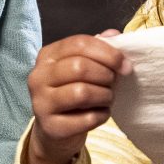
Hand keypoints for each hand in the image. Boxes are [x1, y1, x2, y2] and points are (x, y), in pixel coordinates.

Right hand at [24, 30, 131, 163]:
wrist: (55, 129)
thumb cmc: (72, 91)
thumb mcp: (82, 66)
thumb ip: (97, 48)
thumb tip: (114, 34)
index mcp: (47, 56)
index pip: (79, 43)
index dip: (107, 52)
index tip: (125, 65)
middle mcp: (38, 77)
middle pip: (79, 67)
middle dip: (105, 75)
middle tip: (113, 83)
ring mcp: (41, 103)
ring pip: (82, 93)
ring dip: (104, 96)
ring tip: (107, 98)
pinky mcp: (51, 127)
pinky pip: (86, 119)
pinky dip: (101, 116)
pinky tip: (100, 114)